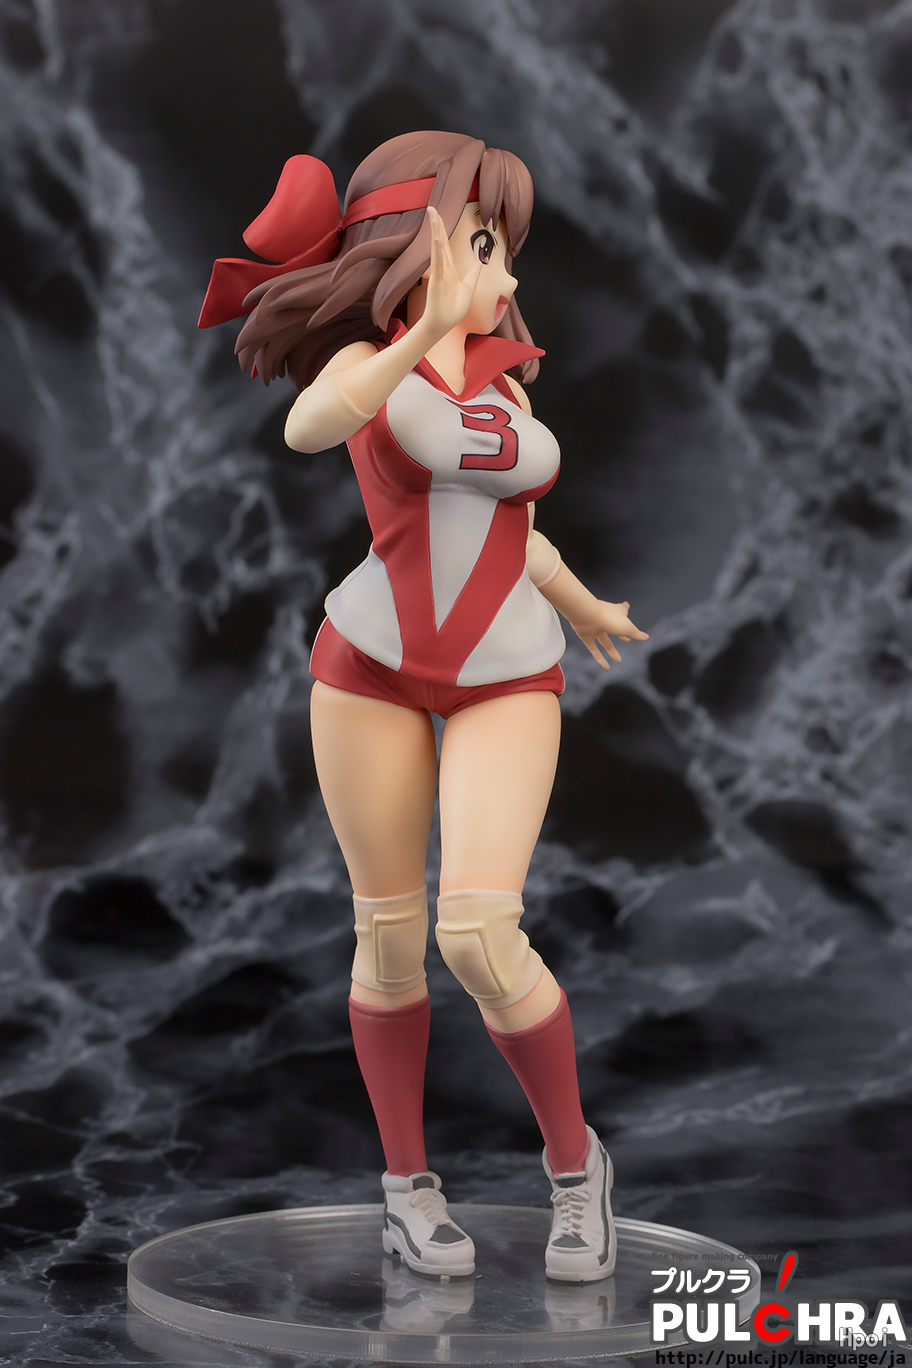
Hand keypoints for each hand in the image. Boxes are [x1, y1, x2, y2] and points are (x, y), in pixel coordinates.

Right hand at [418, 206, 482, 340]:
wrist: (442, 325)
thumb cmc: (452, 310)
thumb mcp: (469, 287)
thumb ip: (474, 273)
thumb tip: (480, 260)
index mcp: (449, 269)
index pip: (446, 246)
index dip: (443, 230)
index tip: (439, 215)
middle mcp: (442, 268)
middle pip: (440, 241)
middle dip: (436, 224)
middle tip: (431, 207)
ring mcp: (438, 273)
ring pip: (437, 247)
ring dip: (435, 230)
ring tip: (431, 214)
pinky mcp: (436, 281)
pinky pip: (437, 263)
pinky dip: (437, 251)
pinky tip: (436, 237)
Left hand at [569, 600, 648, 670]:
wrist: (585, 615)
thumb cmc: (609, 618)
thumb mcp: (627, 627)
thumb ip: (636, 634)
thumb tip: (645, 637)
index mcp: (617, 612)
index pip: (623, 610)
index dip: (626, 610)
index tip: (627, 606)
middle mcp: (606, 619)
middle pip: (614, 627)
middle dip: (621, 634)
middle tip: (627, 640)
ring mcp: (595, 627)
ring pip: (604, 640)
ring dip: (611, 650)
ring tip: (619, 660)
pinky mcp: (586, 636)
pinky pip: (593, 649)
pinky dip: (600, 658)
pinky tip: (607, 667)